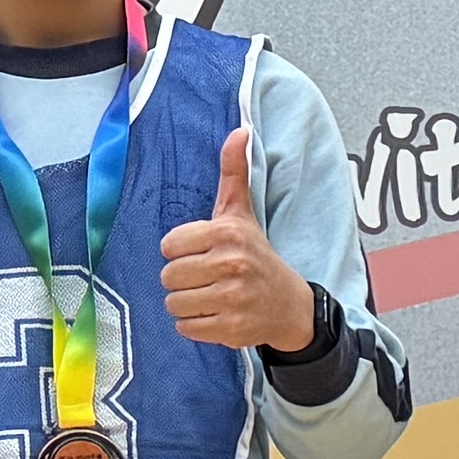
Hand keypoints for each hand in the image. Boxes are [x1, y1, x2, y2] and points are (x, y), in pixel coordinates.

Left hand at [161, 128, 317, 355]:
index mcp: (227, 233)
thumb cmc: (257, 256)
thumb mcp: (243, 214)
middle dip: (183, 280)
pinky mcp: (231, 328)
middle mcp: (230, 264)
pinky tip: (215, 314)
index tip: (203, 254)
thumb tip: (240, 130)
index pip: (169, 245)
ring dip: (186, 304)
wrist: (290, 306)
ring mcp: (232, 299)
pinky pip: (186, 328)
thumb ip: (233, 173)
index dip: (181, 252)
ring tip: (210, 297)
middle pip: (168, 276)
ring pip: (174, 304)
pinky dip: (195, 325)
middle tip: (206, 278)